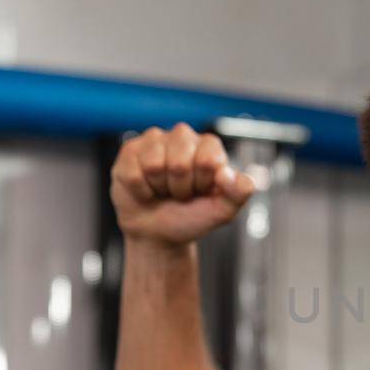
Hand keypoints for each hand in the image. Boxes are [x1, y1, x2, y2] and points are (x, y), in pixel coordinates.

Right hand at [110, 123, 255, 244]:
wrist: (159, 233)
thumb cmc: (192, 216)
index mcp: (210, 146)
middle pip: (179, 164)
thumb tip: (227, 173)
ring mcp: (155, 140)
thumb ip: (239, 192)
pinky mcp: (130, 150)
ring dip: (159, 188)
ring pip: (153, 166)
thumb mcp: (223, 211)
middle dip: (180, 188)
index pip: (207, 161)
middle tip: (180, 193)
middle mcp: (183, 136)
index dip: (201, 184)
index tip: (201, 191)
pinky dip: (140, 191)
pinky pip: (132, 173)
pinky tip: (146, 190)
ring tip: (163, 190)